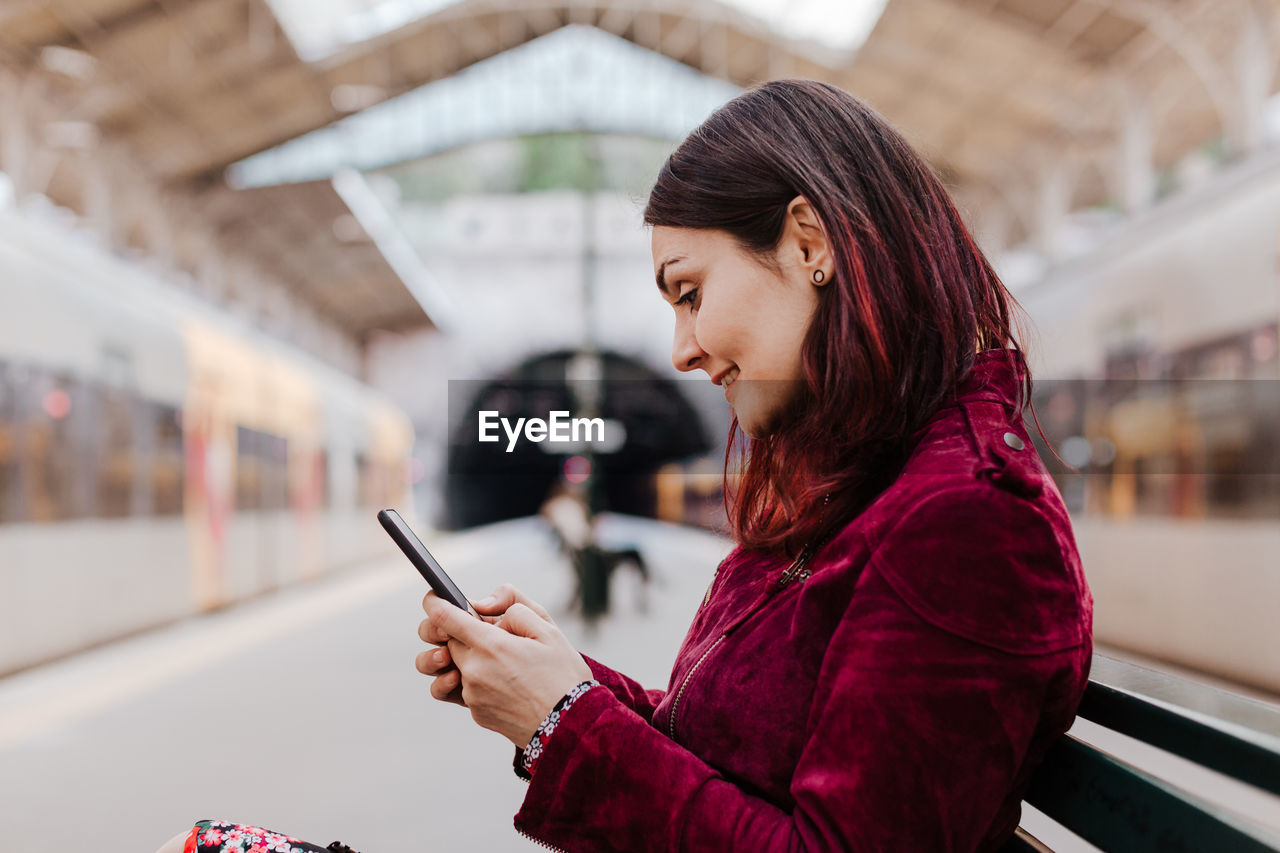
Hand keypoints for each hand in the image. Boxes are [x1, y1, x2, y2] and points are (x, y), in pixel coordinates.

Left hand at [416, 586, 592, 747]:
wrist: (572, 728)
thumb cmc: (564, 676)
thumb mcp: (548, 629)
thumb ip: (513, 606)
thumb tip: (482, 607)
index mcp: (490, 646)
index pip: (443, 617)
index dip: (435, 602)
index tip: (435, 596)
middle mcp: (474, 671)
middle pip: (447, 642)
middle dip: (461, 631)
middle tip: (491, 632)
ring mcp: (472, 696)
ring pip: (456, 665)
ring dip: (470, 657)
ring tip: (499, 660)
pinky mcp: (477, 713)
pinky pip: (468, 688)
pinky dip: (481, 680)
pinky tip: (509, 683)